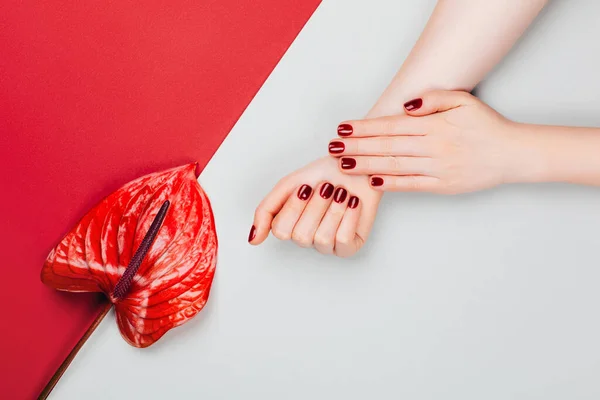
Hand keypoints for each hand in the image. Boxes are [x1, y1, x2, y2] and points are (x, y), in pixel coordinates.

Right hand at [249, 156, 380, 256]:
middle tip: (327, 188)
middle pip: (301, 236)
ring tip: (341, 193)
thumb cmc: (325, 174)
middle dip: (316, 206)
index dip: (294, 207)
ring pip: (322, 239)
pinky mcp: (350, 247)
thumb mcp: (288, 185)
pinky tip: (353, 203)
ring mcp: (328, 245)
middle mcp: (307, 238)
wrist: (357, 166)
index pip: (281, 231)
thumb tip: (253, 239)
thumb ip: (266, 211)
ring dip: (334, 210)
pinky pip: (343, 241)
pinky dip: (349, 217)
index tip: (305, 187)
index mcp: (289, 225)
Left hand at [329, 90, 520, 193]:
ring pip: (394, 166)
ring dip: (366, 166)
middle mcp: (433, 147)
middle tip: (331, 148)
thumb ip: (433, 99)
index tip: (342, 129)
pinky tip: (371, 181)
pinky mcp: (443, 186)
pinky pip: (411, 185)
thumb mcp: (463, 101)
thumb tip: (405, 106)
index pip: (390, 126)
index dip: (364, 128)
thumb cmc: (485, 126)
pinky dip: (391, 184)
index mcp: (434, 125)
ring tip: (343, 165)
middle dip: (356, 147)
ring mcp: (437, 168)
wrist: (512, 153)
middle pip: (386, 146)